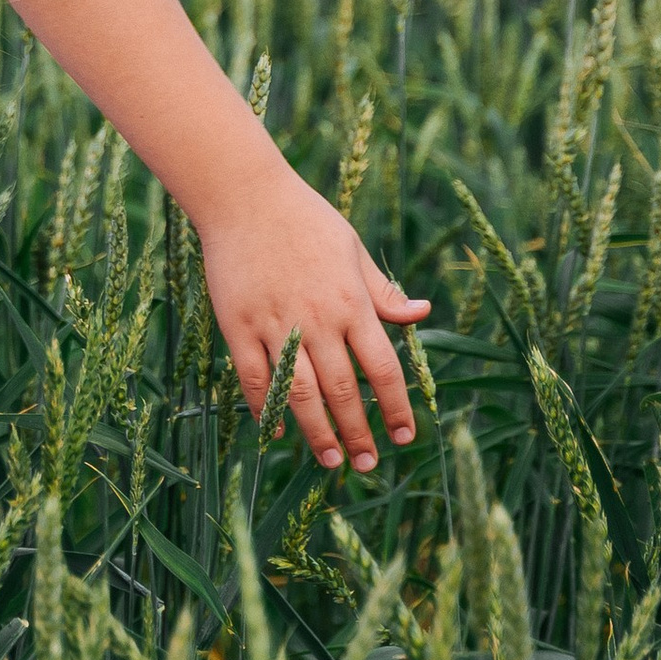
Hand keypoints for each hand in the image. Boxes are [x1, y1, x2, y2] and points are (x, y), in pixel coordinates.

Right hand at [197, 161, 428, 474]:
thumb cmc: (305, 218)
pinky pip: (254, 377)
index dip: (397, 407)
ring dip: (318, 433)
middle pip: (345, 390)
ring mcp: (276, 324)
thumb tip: (421, 314)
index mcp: (352, 302)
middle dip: (359, 433)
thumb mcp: (353, 249)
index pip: (384, 367)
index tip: (405, 437)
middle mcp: (318, 319)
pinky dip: (266, 408)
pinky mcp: (239, 325)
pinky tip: (277, 432)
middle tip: (367, 464)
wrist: (244, 195)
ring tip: (332, 461)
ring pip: (301, 393)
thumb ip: (383, 292)